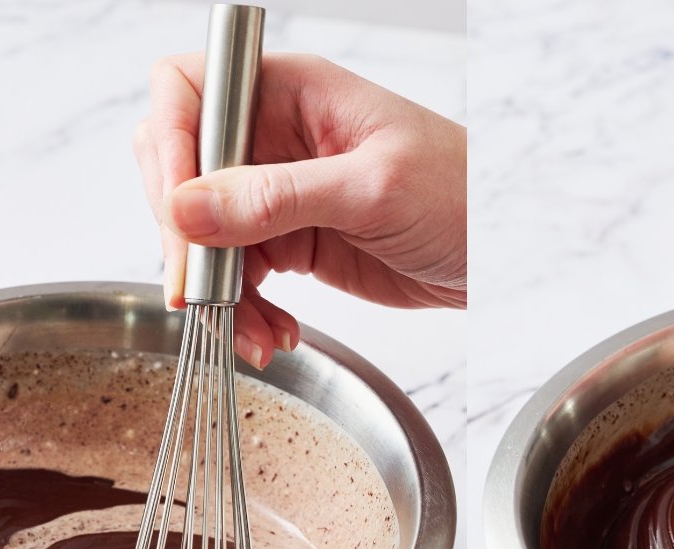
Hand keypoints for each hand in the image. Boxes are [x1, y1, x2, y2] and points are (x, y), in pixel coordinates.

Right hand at [133, 52, 466, 367]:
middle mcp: (273, 136)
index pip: (189, 94)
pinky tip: (272, 332)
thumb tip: (187, 209)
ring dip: (217, 291)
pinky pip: (238, 274)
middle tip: (202, 291)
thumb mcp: (370, 189)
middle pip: (181, 169)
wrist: (503, 253)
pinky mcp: (288, 241)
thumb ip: (276, 198)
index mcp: (291, 91)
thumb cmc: (463, 192)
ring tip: (252, 333)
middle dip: (184, 236)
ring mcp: (276, 192)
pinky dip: (245, 310)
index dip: (170, 148)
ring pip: (203, 235)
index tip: (177, 214)